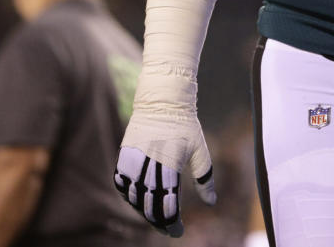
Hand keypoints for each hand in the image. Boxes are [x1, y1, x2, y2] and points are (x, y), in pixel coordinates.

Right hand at [113, 104, 215, 235]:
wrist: (162, 102)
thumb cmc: (186, 126)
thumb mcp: (201, 151)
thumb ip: (205, 178)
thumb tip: (211, 202)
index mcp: (168, 167)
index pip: (168, 207)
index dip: (172, 224)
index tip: (179, 231)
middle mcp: (147, 168)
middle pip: (149, 208)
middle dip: (159, 222)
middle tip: (169, 229)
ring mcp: (132, 163)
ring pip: (134, 200)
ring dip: (144, 212)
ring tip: (158, 216)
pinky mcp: (123, 158)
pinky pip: (122, 186)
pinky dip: (130, 198)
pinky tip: (141, 202)